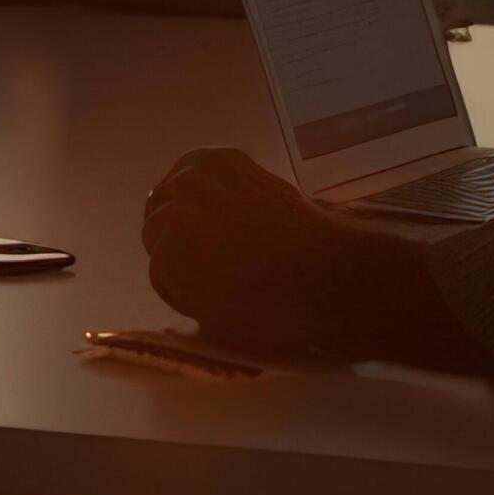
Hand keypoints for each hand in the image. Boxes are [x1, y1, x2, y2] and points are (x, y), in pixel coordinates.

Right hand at [141, 147, 428, 359]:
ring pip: (170, 191)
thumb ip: (188, 311)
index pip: (157, 270)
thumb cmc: (277, 316)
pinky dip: (195, 176)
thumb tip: (180, 300)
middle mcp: (179, 207)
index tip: (198, 299)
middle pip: (155, 227)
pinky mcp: (234, 162)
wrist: (337, 278)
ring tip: (205, 229)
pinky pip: (197, 164)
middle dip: (174, 248)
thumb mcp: (220, 331)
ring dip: (179, 210)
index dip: (178, 289)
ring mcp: (206, 179)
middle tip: (205, 267)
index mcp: (170, 252)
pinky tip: (206, 192)